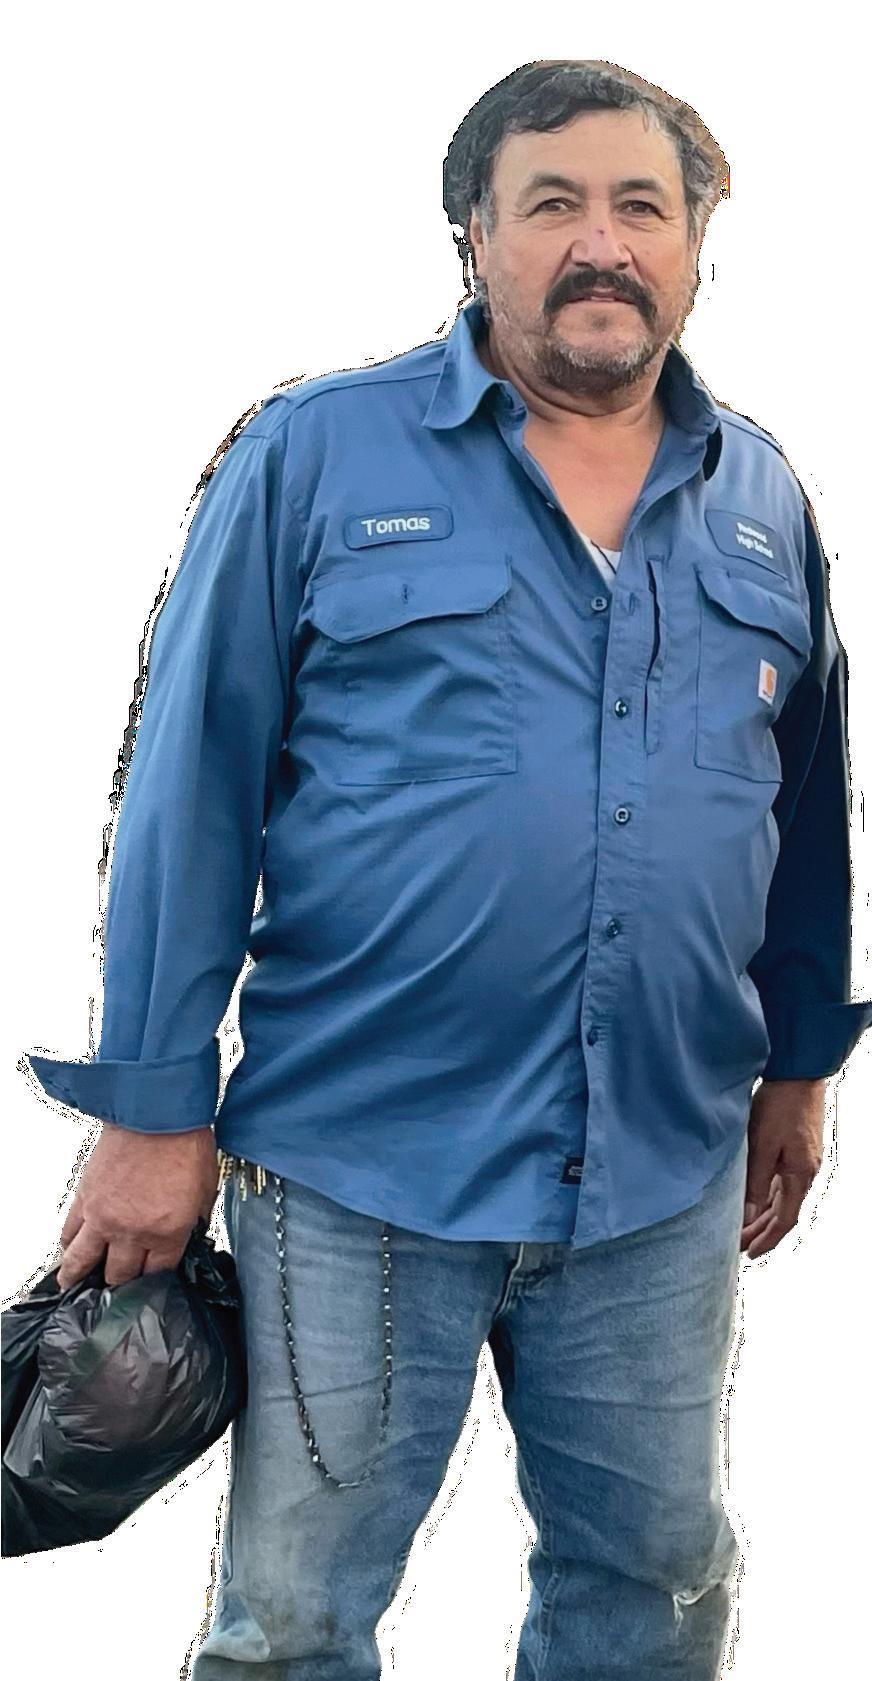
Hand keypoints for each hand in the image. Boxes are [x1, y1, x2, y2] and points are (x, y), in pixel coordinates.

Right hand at [56, 1122, 219, 1289]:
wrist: (156, 1110)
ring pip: (82, 1262)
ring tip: (75, 1285)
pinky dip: (69, 1246)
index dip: (155, 1280)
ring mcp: (103, 1217)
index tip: (151, 1281)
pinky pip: (70, 1233)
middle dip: (122, 1282)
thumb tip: (190, 1231)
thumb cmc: (185, 1141)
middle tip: (119, 1283)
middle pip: (120, 1275)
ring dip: (79, 1276)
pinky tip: (70, 1252)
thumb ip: (194, 1218)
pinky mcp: (85, 1198)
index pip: (156, 1274)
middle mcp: (131, 1231)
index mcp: (167, 1232)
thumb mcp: (205, 1188)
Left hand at [740, 1077, 826, 1258]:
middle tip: (738, 1245)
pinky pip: (781, 1181)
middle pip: (783, 1212)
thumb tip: (747, 1216)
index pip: (784, 1220)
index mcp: (800, 1176)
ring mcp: (802, 1161)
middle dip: (761, 1231)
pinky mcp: (796, 1149)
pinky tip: (752, 1198)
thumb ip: (754, 1182)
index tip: (750, 1253)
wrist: (797, 1073)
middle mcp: (805, 1172)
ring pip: (781, 1198)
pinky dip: (767, 1195)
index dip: (767, 1239)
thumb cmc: (780, 1106)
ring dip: (762, 1214)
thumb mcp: (762, 1146)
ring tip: (742, 1228)